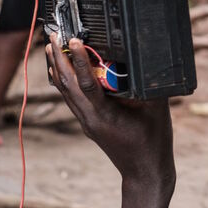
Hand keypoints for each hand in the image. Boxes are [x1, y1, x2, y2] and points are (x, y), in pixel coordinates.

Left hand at [46, 35, 174, 207]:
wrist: (144, 172)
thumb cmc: (153, 142)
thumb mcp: (156, 109)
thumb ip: (148, 84)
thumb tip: (146, 59)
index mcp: (105, 116)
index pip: (86, 83)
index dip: (79, 60)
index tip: (74, 39)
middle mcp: (90, 118)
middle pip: (67, 85)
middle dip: (58, 58)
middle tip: (52, 35)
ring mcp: (86, 122)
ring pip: (65, 91)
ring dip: (57, 67)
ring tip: (51, 46)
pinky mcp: (88, 123)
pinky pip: (71, 98)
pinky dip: (64, 81)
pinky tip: (60, 69)